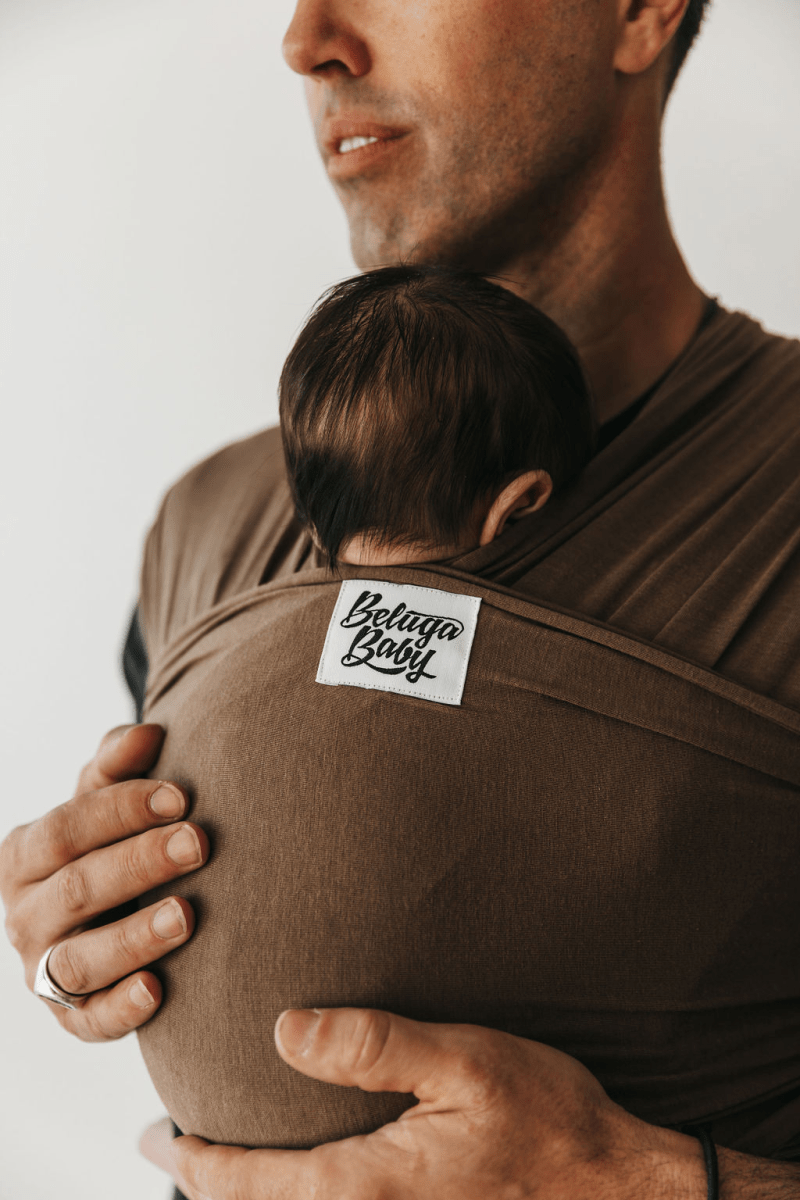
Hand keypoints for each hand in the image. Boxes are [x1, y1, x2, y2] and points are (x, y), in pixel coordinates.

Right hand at [0, 723, 208, 1040]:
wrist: (115, 909)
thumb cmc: (113, 841)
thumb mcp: (107, 798)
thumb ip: (119, 763)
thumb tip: (148, 734)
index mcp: (24, 856)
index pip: (66, 829)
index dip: (121, 810)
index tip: (180, 795)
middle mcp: (25, 916)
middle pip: (77, 889)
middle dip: (140, 864)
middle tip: (199, 843)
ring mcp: (44, 972)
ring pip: (79, 960)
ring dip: (134, 937)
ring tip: (187, 915)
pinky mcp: (73, 1018)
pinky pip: (91, 1021)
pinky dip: (121, 1009)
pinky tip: (159, 990)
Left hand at [163, 1008, 706, 1199]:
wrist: (613, 1191)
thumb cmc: (545, 1120)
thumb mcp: (465, 1062)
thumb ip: (374, 1045)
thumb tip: (284, 1030)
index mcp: (366, 1185)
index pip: (247, 1184)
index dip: (191, 1160)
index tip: (153, 1132)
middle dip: (209, 1185)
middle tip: (171, 1146)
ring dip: (253, 1197)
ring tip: (223, 1164)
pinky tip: (307, 1177)